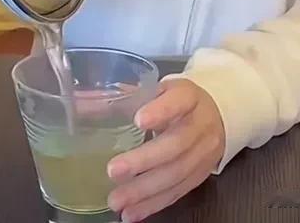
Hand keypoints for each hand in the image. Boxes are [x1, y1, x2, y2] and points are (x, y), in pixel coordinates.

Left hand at [107, 79, 224, 222]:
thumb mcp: (159, 89)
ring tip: (117, 201)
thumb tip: (81, 105)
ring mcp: (203, 153)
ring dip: (144, 191)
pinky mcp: (200, 176)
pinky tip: (132, 213)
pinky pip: (177, 192)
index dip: (161, 111)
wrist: (218, 115)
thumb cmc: (178, 100)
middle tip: (113, 171)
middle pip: (176, 145)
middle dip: (144, 161)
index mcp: (189, 96)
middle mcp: (200, 125)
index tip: (138, 120)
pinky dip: (153, 205)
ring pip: (176, 174)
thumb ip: (127, 97)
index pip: (179, 102)